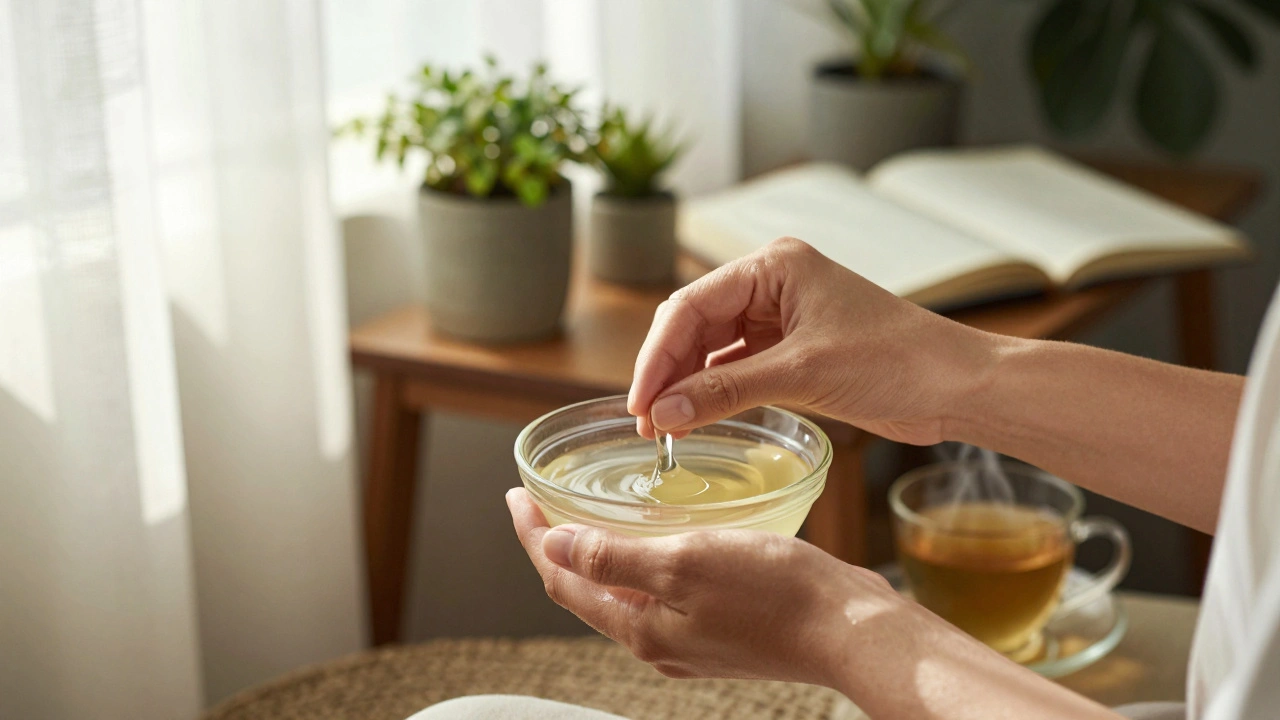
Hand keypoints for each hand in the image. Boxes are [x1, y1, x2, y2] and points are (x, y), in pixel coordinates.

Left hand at [505, 487, 902, 687]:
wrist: (849, 630)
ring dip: (599, 553)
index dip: (534, 536)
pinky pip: (662, 592)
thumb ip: (614, 556)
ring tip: (587, 514)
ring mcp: (690, 638)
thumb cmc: (775, 593)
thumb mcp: (684, 562)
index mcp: (640, 628)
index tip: (517, 496)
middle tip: (540, 502)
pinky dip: (642, 561)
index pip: (563, 579)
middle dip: (558, 545)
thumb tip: (553, 545)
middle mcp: (658, 641)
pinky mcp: (720, 627)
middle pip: (587, 588)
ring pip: (625, 590)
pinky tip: (656, 538)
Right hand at [628, 237, 1000, 443]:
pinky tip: (696, 418)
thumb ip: (726, 392)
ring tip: (665, 428)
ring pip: (711, 349)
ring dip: (687, 386)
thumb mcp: (802, 374)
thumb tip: (664, 413)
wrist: (957, 387)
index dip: (657, 356)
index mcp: (773, 266)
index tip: (640, 403)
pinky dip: (714, 394)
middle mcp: (772, 284)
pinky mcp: (792, 350)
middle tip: (647, 422)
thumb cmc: (897, 361)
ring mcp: (781, 318)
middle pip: (694, 325)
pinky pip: (736, 369)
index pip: (691, 306)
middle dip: (667, 372)